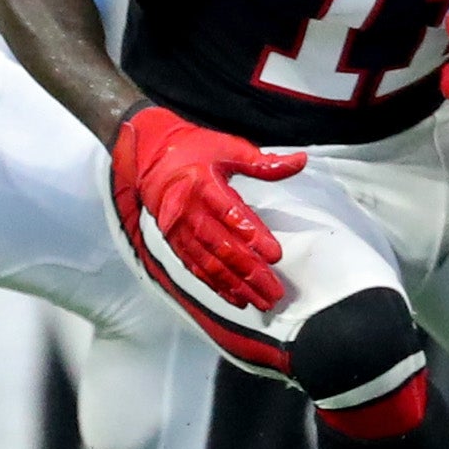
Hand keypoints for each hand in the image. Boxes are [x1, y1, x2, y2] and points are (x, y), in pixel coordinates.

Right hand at [109, 105, 305, 312]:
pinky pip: (195, 268)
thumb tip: (300, 161)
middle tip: (274, 292)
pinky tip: (234, 298)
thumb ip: (264, 162)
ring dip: (235, 286)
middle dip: (250, 273)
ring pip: (209, 264)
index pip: (232, 215)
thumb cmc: (192, 148)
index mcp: (203, 185)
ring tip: (259, 301)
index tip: (275, 255)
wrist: (148, 153)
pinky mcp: (173, 242)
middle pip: (222, 247)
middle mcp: (189, 211)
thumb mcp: (229, 147)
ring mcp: (179, 230)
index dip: (254, 236)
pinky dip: (215, 285)